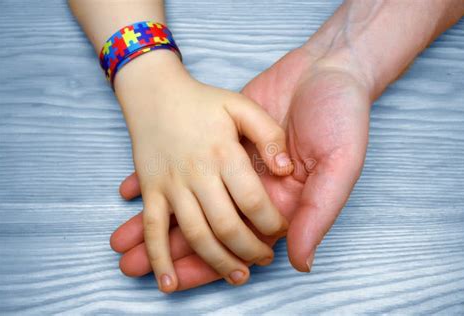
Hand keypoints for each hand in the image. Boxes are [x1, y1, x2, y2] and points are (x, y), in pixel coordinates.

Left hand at [111, 46, 370, 289]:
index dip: (207, 265)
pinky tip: (129, 193)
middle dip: (172, 250)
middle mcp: (255, 190)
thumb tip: (299, 262)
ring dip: (158, 223)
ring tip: (120, 242)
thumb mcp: (340, 166)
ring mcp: (236, 166)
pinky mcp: (222, 140)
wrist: (329, 68)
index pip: (238, 244)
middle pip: (208, 229)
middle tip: (130, 266)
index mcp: (282, 204)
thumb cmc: (343, 116)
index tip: (171, 279)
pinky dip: (162, 177)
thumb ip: (317, 213)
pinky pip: (189, 164)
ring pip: (192, 201)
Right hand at [114, 51, 292, 291]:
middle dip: (251, 249)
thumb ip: (268, 134)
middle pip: (227, 225)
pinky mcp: (152, 190)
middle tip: (266, 258)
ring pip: (195, 234)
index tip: (282, 230)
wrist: (154, 92)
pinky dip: (159, 258)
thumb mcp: (241, 106)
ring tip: (238, 277)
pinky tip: (169, 284)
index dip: (272, 222)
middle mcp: (198, 173)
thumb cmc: (202, 101)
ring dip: (216, 262)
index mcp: (224, 153)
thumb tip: (286, 170)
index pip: (253, 200)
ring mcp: (172, 184)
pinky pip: (154, 228)